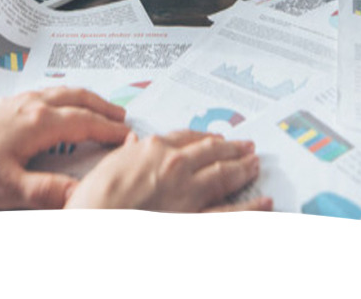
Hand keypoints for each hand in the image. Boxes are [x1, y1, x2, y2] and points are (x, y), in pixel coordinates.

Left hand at [0, 87, 128, 209]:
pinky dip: (68, 95)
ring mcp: (22, 100)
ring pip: (65, 92)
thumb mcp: (7, 188)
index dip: (110, 132)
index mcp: (40, 123)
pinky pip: (50, 91)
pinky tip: (63, 104)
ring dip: (88, 99)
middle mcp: (35, 104)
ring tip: (101, 108)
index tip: (129, 139)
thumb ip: (47, 191)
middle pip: (80, 100)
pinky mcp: (9, 102)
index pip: (86, 124)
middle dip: (104, 109)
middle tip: (123, 119)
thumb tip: (80, 197)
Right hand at [64, 129, 264, 211]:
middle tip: (247, 145)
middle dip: (232, 148)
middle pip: (211, 152)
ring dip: (243, 168)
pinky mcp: (193, 219)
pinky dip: (250, 207)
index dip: (205, 137)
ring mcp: (187, 192)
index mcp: (154, 148)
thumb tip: (133, 142)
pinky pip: (228, 213)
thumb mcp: (108, 164)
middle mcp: (175, 165)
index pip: (187, 137)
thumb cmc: (95, 197)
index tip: (216, 138)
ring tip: (256, 164)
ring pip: (223, 176)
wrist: (95, 223)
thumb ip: (127, 152)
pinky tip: (265, 202)